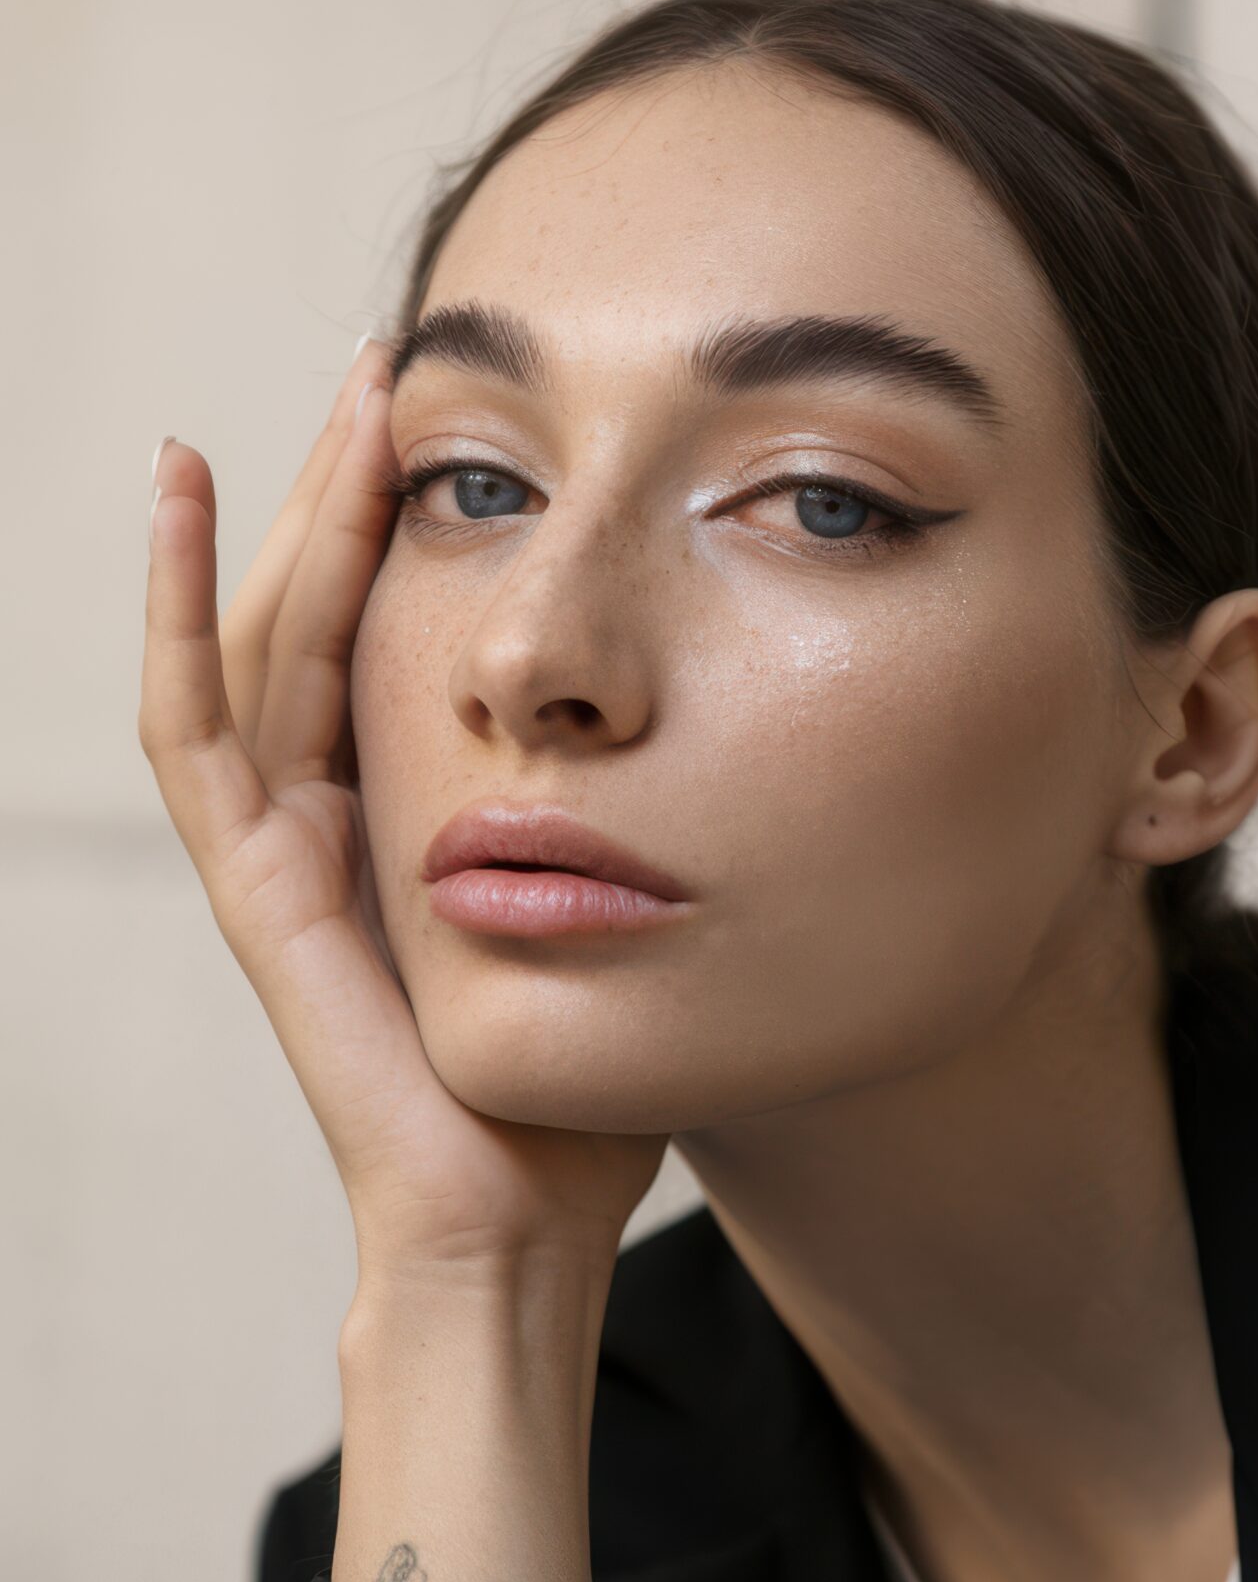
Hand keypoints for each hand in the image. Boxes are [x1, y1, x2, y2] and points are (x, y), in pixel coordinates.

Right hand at [138, 342, 667, 1289]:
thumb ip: (653, 825)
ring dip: (290, 508)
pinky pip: (194, 723)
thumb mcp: (634, 914)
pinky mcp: (255, 882)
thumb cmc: (588, 1090)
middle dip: (356, 483)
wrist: (522, 1218)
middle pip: (323, 610)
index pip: (393, 630)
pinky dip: (173, 606)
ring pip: (264, 638)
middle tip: (399, 363)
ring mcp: (282, 846)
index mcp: (414, 816)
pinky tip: (178, 492)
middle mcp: (335, 816)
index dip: (414, 518)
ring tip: (345, 396)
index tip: (473, 417)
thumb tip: (759, 732)